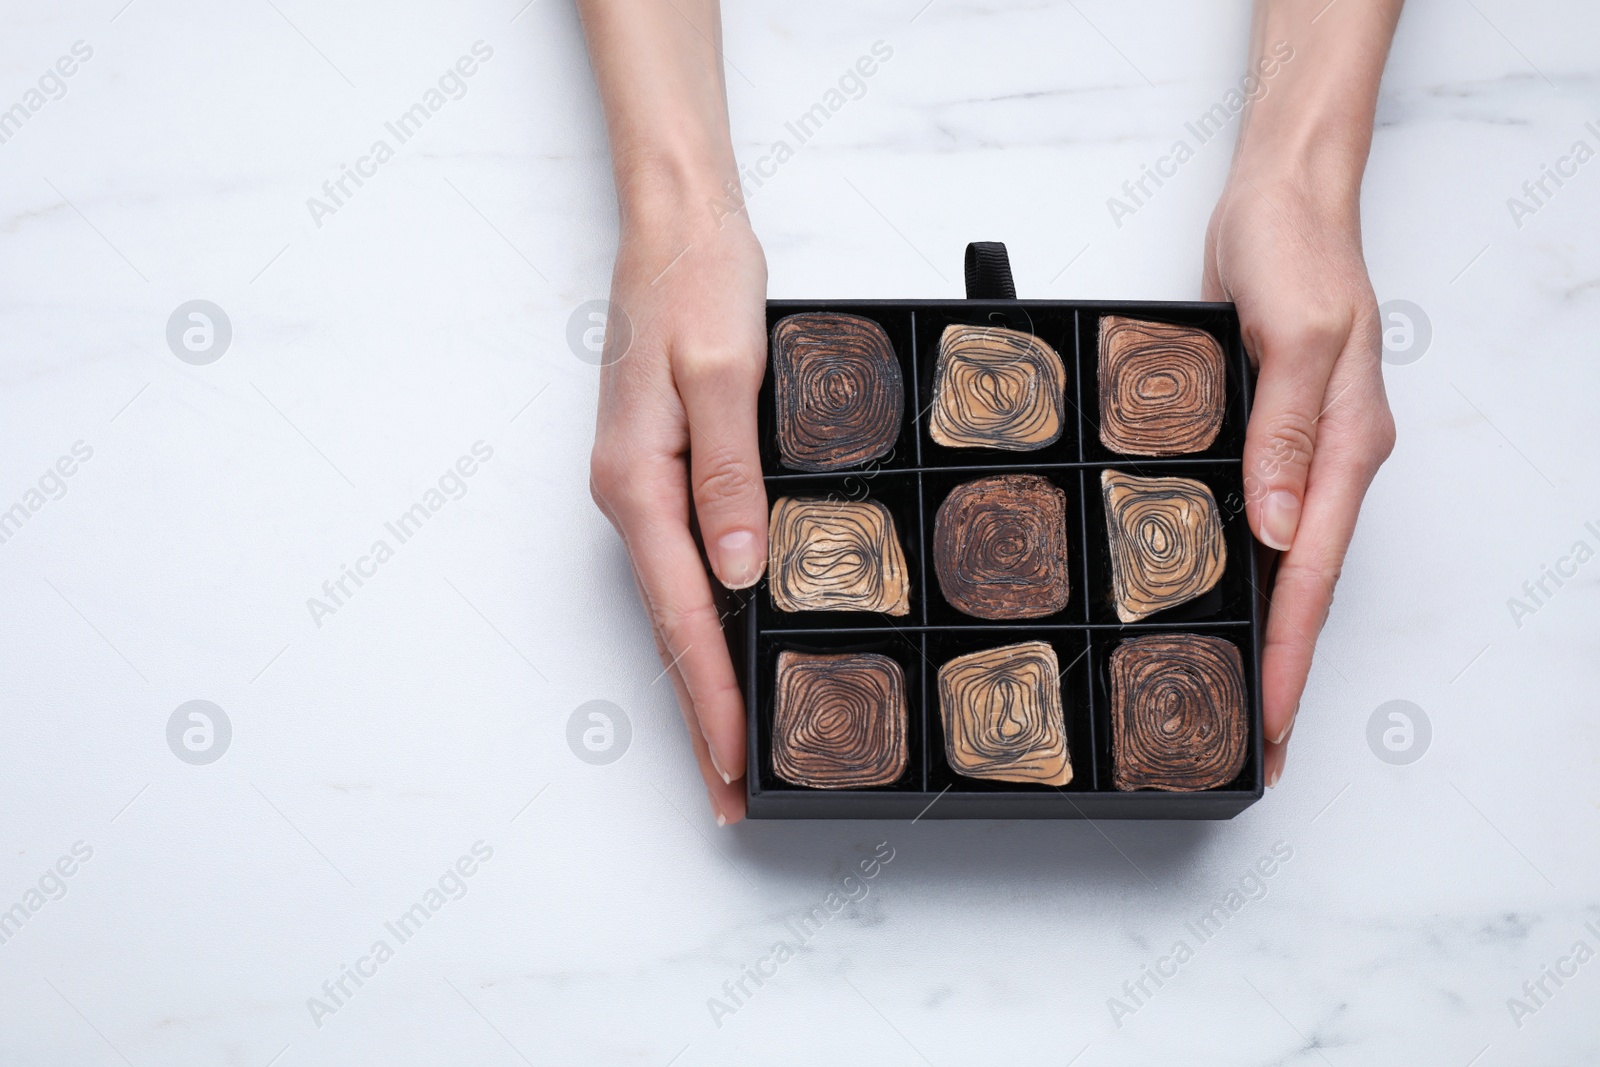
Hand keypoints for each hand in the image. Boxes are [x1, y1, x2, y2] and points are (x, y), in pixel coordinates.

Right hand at [589, 207, 767, 824]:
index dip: (710, 696)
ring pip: (678, 604)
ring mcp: (644, 486)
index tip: (731, 763)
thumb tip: (739, 570)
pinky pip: (687, 564)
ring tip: (733, 744)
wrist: (676, 226)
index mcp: (638, 482)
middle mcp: (631, 496)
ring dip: (705, 675)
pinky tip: (734, 645)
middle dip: (702, 713)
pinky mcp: (665, 470)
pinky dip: (709, 618)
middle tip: (729, 792)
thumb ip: (728, 473)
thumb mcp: (723, 373)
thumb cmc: (695, 283)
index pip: (682, 615)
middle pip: (672, 627)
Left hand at [1202, 173, 1395, 786]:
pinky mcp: (1270, 434)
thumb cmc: (1296, 252)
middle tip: (1254, 741)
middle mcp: (1332, 462)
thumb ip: (1287, 434)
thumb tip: (1278, 527)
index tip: (1271, 722)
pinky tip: (1220, 598)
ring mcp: (1303, 452)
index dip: (1290, 657)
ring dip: (1266, 629)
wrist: (1283, 197)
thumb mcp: (1295, 337)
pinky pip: (1260, 521)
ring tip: (1238, 695)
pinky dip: (1246, 572)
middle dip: (1283, 667)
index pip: (1312, 577)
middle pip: (1305, 587)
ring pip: (1285, 563)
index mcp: (1348, 449)